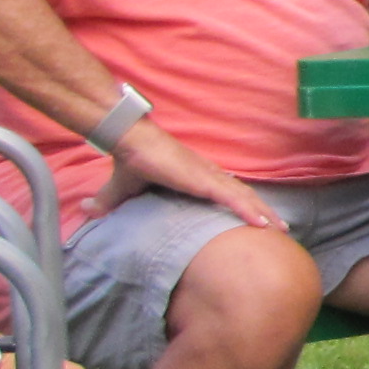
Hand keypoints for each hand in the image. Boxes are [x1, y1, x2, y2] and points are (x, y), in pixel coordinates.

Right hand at [102, 119, 281, 233]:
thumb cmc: (131, 160)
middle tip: (280, 228)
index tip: (258, 218)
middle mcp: (208, 175)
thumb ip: (110, 202)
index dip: (244, 204)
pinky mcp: (203, 180)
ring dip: (262, 213)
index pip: (227, 192)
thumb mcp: (122, 189)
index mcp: (197, 177)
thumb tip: (88, 211)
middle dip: (262, 211)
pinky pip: (232, 198)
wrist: (129, 139)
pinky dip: (248, 211)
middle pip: (243, 195)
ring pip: (243, 197)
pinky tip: (263, 223)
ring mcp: (208, 177)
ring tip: (280, 229)